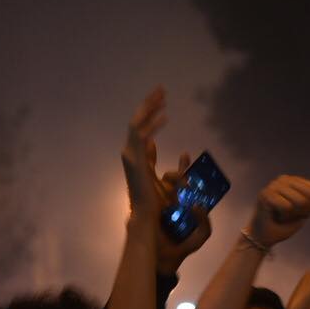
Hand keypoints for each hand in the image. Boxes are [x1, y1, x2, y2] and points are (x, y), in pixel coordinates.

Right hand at [122, 87, 169, 215]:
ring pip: (137, 124)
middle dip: (149, 105)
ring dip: (149, 108)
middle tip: (161, 90)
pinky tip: (165, 116)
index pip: (142, 133)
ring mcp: (130, 157)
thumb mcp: (170, 181)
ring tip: (162, 95)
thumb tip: (179, 152)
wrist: (149, 218)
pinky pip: (142, 135)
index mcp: (138, 161)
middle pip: (138, 123)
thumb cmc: (159, 206)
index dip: (152, 119)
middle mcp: (132, 156)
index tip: (163, 108)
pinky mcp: (134, 159)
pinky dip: (152, 124)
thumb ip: (174, 168)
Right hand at [249, 175, 309, 247]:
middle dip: (303, 211)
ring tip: (281, 215)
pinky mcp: (266, 194)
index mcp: (292, 180)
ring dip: (292, 214)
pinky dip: (284, 216)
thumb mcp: (305, 210)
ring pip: (299, 201)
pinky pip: (287, 207)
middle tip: (288, 215)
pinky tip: (274, 215)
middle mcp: (283, 179)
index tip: (297, 212)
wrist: (264, 237)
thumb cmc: (284, 224)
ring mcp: (273, 185)